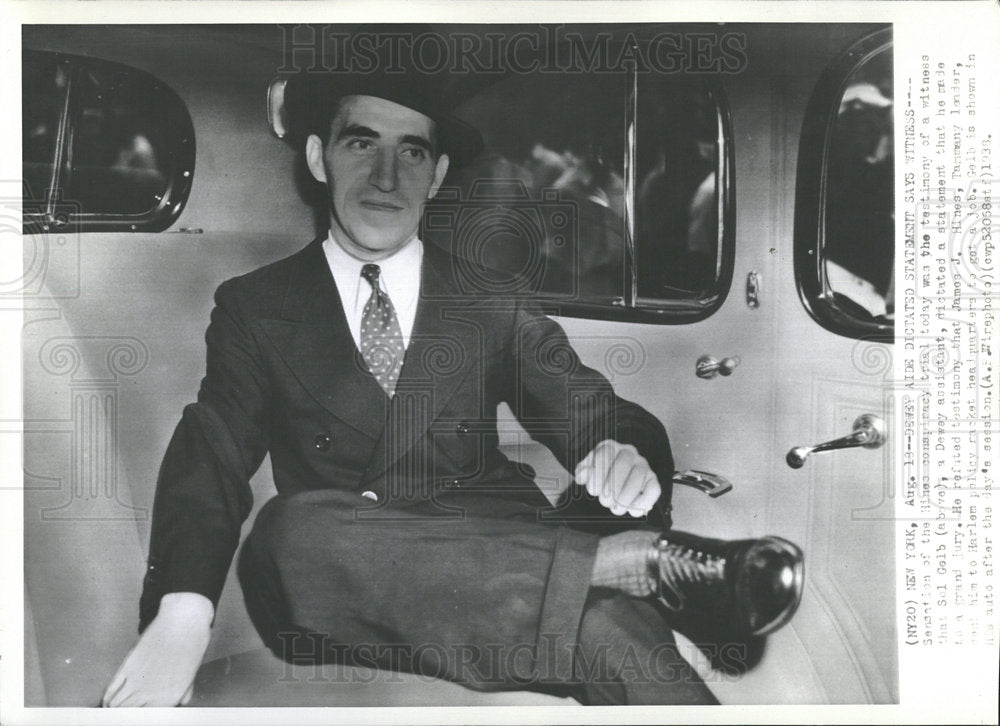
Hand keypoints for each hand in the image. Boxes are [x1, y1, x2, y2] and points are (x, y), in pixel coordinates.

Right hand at [102, 592, 213, 706]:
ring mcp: (138, 680)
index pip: (146, 718)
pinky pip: (111, 689)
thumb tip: (182, 702)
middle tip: (121, 714)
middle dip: (123, 715)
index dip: (139, 716)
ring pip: (116, 705)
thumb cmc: (192, 644)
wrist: (184, 620)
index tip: (135, 714)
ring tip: (112, 709)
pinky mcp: (128, 666)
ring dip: (112, 708)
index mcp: (171, 698)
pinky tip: (108, 700)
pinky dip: (107, 697)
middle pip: (128, 714)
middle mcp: (152, 694)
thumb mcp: (192, 671)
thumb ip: (184, 690)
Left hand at [574, 439, 661, 516]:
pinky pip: (653, 488)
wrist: (617, 481)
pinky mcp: (652, 480)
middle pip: (623, 464)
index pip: (604, 454)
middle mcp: (628, 452)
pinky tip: (631, 511)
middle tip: (605, 502)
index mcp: (609, 447)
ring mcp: (642, 465)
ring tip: (616, 508)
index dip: (597, 475)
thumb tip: (582, 476)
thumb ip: (582, 472)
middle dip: (612, 487)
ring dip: (626, 496)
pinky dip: (643, 502)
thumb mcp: (588, 471)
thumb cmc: (600, 476)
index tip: (593, 491)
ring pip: (639, 476)